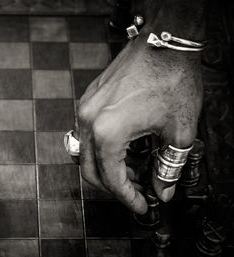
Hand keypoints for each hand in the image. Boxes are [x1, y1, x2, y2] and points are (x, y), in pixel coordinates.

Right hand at [77, 35, 202, 213]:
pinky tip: (123, 148)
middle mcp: (90, 121)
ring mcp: (85, 108)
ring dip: (106, 168)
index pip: (112, 179)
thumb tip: (162, 189)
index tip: (140, 206)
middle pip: (90, 170)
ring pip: (85, 153)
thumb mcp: (178, 131)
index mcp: (109, 132)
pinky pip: (87, 134)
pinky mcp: (88, 100)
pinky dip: (101, 148)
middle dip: (113, 187)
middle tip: (136, 192)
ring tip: (133, 170)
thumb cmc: (171, 78)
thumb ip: (168, 167)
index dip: (128, 198)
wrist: (163, 43)